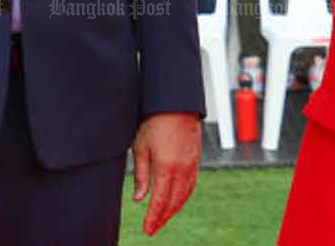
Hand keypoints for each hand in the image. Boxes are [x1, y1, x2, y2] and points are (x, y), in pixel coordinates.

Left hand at [131, 112, 200, 235]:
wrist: (176, 104)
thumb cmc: (156, 122)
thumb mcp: (141, 147)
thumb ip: (141, 175)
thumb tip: (139, 197)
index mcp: (166, 168)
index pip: (160, 201)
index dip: (153, 218)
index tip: (147, 229)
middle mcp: (182, 169)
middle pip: (174, 202)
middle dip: (163, 218)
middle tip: (153, 228)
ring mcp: (191, 165)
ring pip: (185, 195)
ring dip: (174, 210)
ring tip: (163, 218)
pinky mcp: (196, 160)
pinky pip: (191, 185)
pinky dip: (184, 197)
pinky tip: (177, 200)